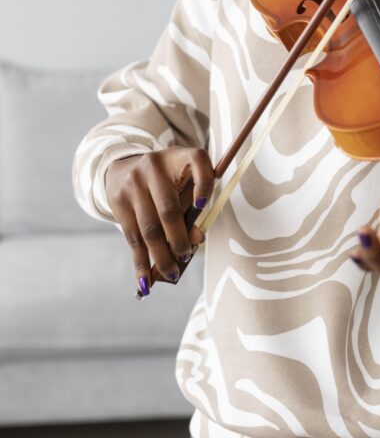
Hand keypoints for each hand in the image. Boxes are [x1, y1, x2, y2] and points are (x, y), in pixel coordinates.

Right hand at [104, 147, 214, 291]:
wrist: (124, 168)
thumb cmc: (166, 181)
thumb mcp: (182, 184)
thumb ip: (193, 206)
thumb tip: (197, 239)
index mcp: (179, 156)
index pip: (198, 161)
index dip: (203, 183)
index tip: (203, 205)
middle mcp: (154, 166)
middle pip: (168, 209)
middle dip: (178, 239)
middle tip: (185, 257)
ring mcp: (133, 184)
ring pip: (149, 229)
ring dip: (161, 257)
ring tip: (172, 274)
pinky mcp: (118, 202)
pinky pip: (132, 238)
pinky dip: (140, 262)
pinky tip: (146, 281)